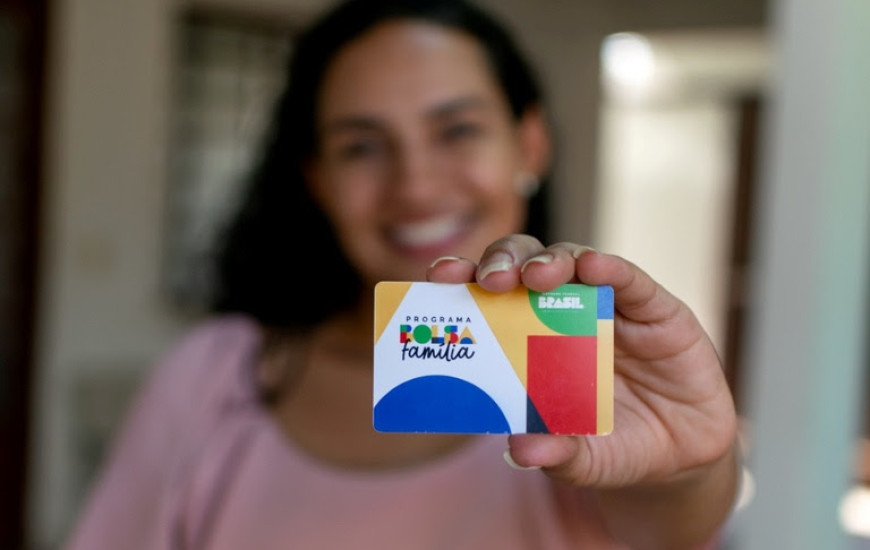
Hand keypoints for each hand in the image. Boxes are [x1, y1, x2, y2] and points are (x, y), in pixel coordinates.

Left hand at [427, 234, 737, 489]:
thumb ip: (555, 454)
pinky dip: (611, 269)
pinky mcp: (656, 309)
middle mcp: (563, 312)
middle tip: (490, 280)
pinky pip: (631, 280)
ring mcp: (609, 306)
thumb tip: (520, 450)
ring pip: (572, 261)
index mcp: (529, 339)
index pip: (489, 297)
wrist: (679, 459)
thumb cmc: (614, 447)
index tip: (439, 278)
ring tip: (537, 276)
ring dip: (551, 262)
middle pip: (524, 266)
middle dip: (503, 263)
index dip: (464, 282)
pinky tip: (595, 266)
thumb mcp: (583, 460)